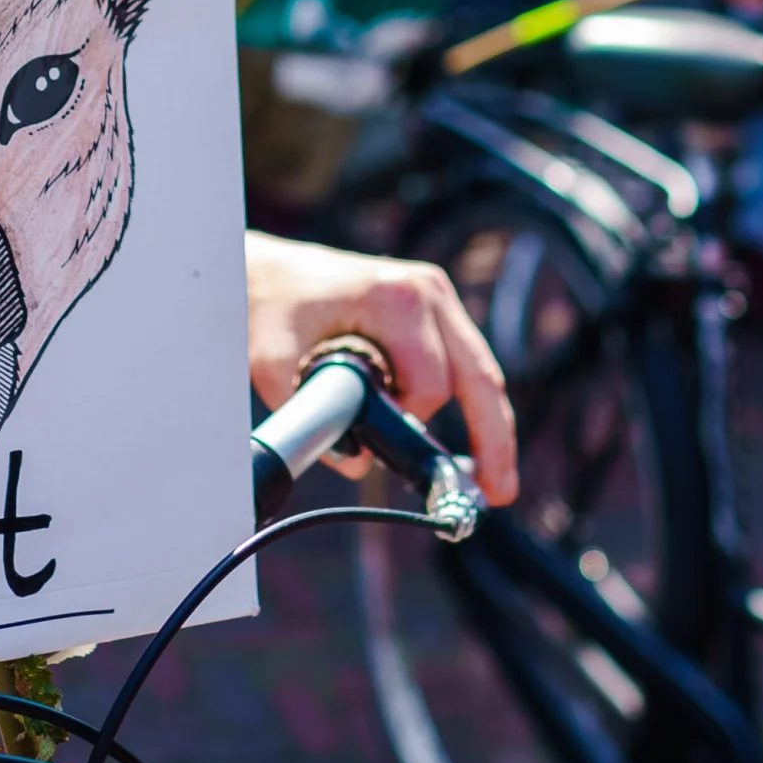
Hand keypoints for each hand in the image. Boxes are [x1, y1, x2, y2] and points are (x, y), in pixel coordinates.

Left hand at [246, 231, 518, 504]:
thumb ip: (311, 413)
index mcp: (396, 299)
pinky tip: (481, 445)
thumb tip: (357, 463)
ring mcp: (436, 296)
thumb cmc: (268, 307)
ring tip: (491, 479)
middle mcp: (428, 292)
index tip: (384, 451)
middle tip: (498, 492)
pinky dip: (470, 402)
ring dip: (485, 424)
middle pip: (481, 378)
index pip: (429, 384)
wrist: (264, 270)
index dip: (409, 425)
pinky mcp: (433, 309)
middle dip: (493, 440)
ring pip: (479, 372)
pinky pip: (465, 363)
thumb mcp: (273, 362)